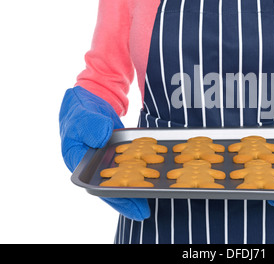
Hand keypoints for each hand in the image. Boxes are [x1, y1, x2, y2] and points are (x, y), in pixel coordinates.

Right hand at [59, 86, 149, 220]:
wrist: (91, 101)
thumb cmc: (81, 111)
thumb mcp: (82, 116)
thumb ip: (90, 126)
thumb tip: (102, 137)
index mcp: (79, 162)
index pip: (96, 184)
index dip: (112, 195)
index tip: (128, 202)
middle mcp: (94, 167)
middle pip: (112, 186)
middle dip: (128, 198)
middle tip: (144, 211)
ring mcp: (108, 162)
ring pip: (123, 179)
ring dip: (136, 188)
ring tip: (152, 198)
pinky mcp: (120, 155)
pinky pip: (131, 166)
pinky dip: (141, 171)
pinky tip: (154, 177)